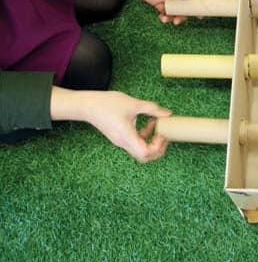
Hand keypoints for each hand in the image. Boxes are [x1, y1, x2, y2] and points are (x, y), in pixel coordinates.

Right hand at [51, 88, 171, 162]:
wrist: (86, 105)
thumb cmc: (106, 104)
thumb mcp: (133, 104)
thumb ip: (152, 109)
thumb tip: (167, 113)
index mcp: (126, 137)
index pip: (145, 153)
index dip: (157, 147)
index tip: (162, 134)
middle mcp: (123, 143)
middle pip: (144, 156)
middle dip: (158, 148)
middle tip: (163, 135)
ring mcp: (121, 141)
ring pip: (140, 150)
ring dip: (151, 141)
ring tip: (156, 126)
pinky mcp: (119, 137)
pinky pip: (135, 142)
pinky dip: (144, 136)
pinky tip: (147, 123)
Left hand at [117, 0, 194, 24]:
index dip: (195, 2)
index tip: (200, 13)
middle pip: (181, 3)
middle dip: (182, 13)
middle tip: (178, 21)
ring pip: (172, 8)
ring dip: (172, 15)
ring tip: (167, 20)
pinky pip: (162, 9)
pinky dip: (163, 15)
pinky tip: (161, 18)